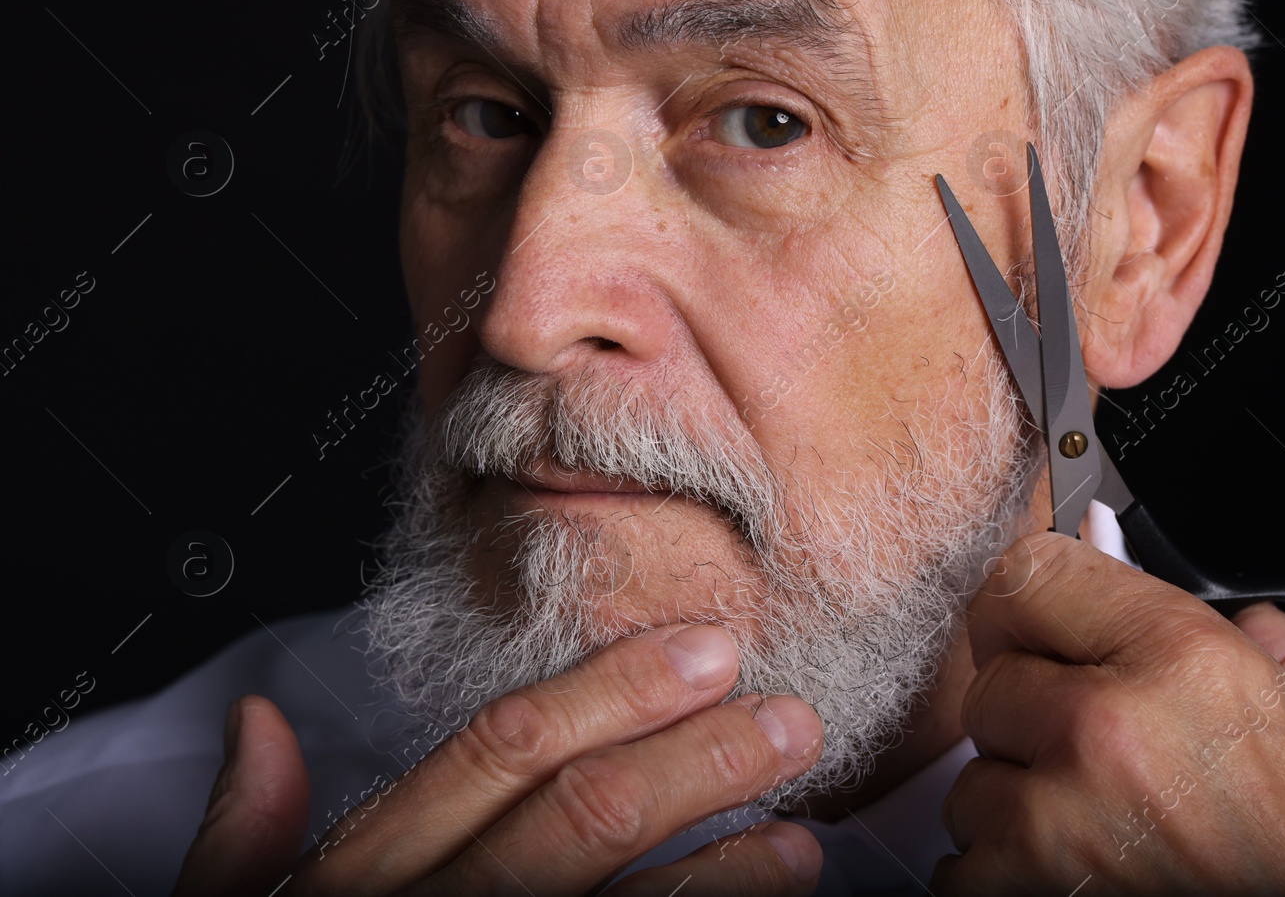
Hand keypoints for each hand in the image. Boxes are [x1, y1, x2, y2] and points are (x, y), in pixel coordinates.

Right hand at [173, 623, 824, 895]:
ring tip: (803, 841)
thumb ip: (241, 835)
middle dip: (699, 762)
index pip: (501, 751)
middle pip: (584, 816)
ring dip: (725, 872)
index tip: (703, 650)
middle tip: (791, 721)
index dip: (613, 691)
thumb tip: (256, 721)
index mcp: (365, 878)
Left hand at [932, 531, 1284, 895]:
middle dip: (1031, 720)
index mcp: (1185, 660)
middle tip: (1095, 759)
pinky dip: (1001, 878)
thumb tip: (1233, 612)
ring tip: (1101, 834)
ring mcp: (1059, 818)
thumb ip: (1275, 647)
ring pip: (972, 780)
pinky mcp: (1028, 890)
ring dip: (1017, 807)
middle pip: (991, 683)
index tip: (1040, 634)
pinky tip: (1076, 880)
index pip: (1029, 575)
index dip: (1031, 610)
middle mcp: (1109, 726)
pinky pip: (961, 866)